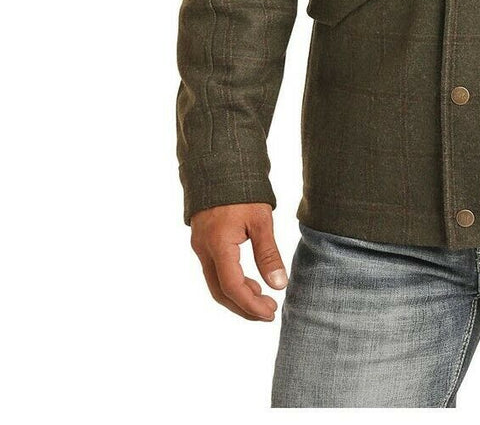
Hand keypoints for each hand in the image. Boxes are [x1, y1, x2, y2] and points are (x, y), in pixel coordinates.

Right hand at [189, 202, 288, 320]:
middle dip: (244, 307)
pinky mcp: (203, 243)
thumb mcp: (261, 221)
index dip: (251, 305)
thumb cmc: (242, 192)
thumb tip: (279, 285)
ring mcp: (200, 247)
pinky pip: (215, 272)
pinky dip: (232, 283)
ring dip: (238, 296)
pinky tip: (250, 283)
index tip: (271, 312)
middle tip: (268, 313)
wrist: (220, 167)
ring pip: (216, 283)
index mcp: (218, 245)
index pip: (232, 286)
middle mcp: (204, 250)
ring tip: (263, 301)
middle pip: (220, 292)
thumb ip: (268, 254)